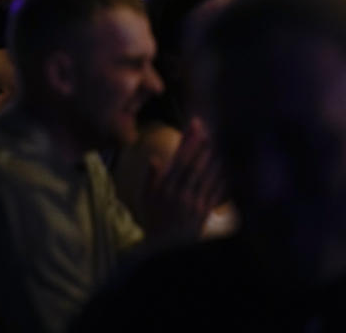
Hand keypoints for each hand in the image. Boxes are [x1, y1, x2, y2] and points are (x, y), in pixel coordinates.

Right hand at [140, 118, 225, 238]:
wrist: (165, 248)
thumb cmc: (154, 219)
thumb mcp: (144, 198)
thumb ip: (150, 178)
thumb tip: (155, 158)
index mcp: (164, 187)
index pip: (178, 159)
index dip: (188, 142)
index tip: (196, 126)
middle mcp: (179, 193)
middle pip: (195, 165)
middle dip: (204, 146)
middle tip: (213, 129)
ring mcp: (193, 203)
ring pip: (207, 177)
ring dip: (216, 159)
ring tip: (225, 143)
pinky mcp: (204, 212)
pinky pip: (217, 193)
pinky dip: (224, 180)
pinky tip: (231, 169)